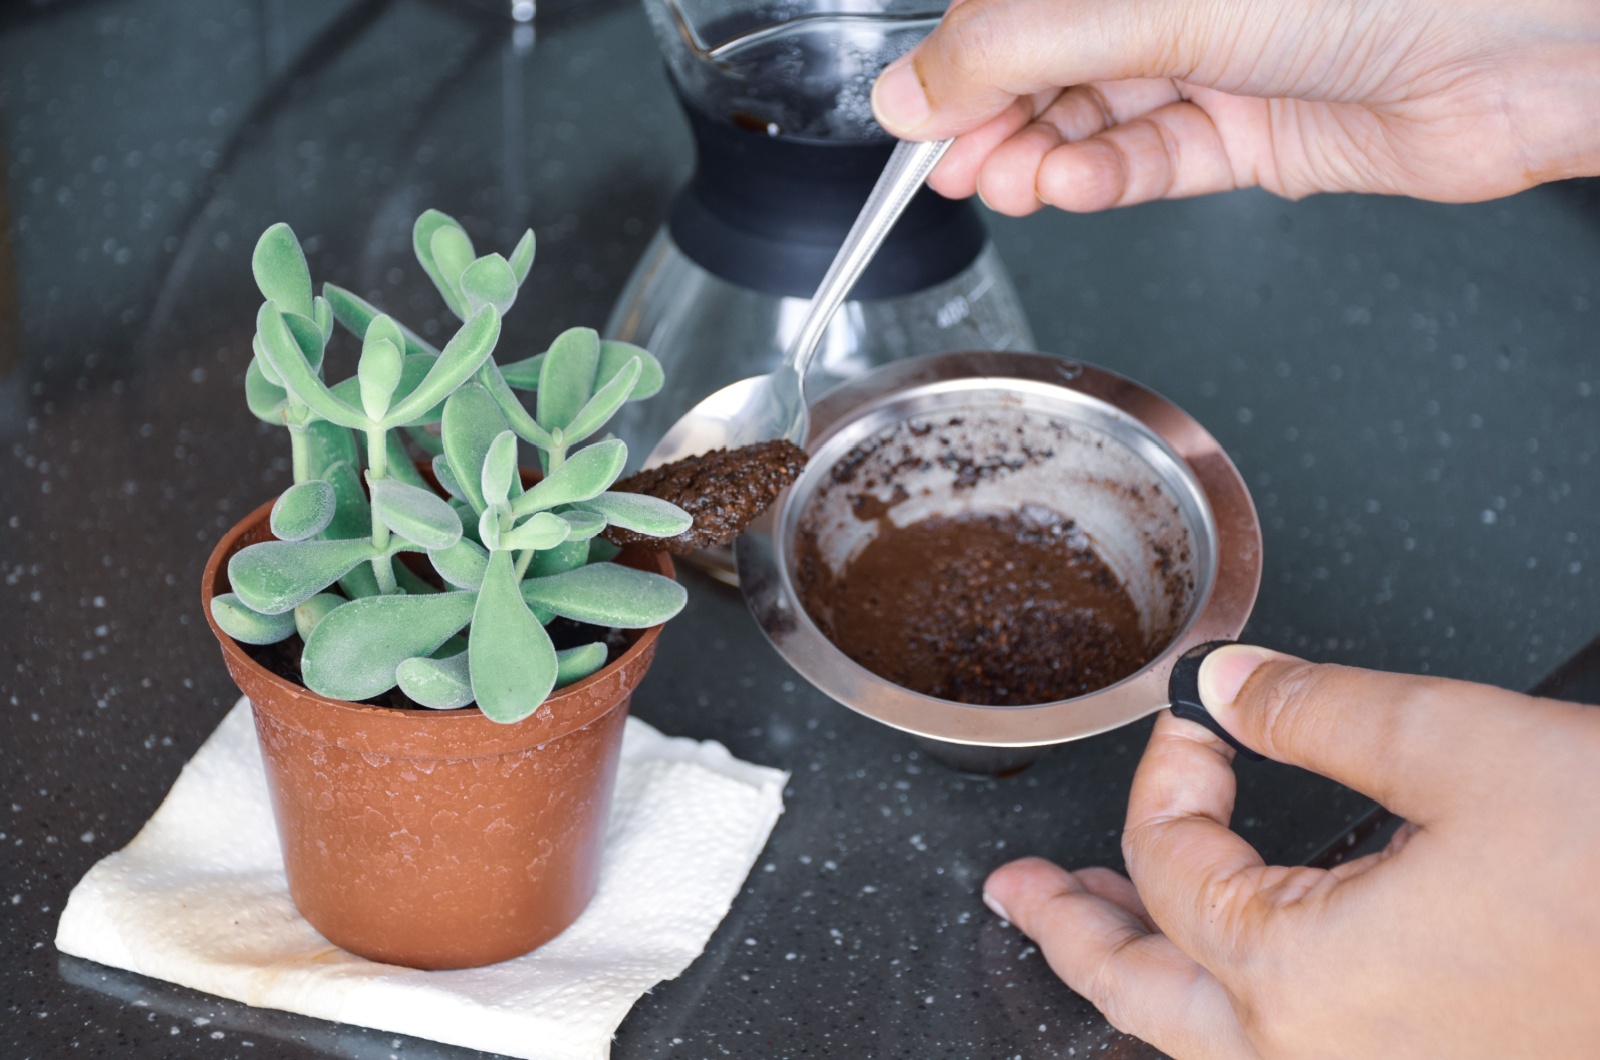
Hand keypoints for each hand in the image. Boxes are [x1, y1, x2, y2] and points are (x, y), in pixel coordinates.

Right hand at [870, 0, 1599, 214]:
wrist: (1522, 45)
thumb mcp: (1157, 2)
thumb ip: (1023, 48)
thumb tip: (910, 88)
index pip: (1022, 3)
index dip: (961, 58)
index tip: (911, 115)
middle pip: (1053, 61)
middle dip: (995, 117)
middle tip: (950, 166)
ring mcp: (1222, 59)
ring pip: (1099, 115)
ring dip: (1042, 156)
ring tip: (1005, 183)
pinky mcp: (1258, 130)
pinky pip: (1158, 160)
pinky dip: (1107, 180)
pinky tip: (1069, 186)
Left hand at [983, 645, 1599, 1057]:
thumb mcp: (1459, 748)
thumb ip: (1312, 708)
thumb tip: (1227, 683)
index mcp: (1299, 981)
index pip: (1168, 864)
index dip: (1166, 773)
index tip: (1194, 720)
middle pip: (1140, 995)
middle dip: (1067, 931)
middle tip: (1013, 893)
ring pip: (1202, 1037)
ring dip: (1137, 971)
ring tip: (1081, 922)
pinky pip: (1278, 1050)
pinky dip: (1223, 1000)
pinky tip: (1221, 960)